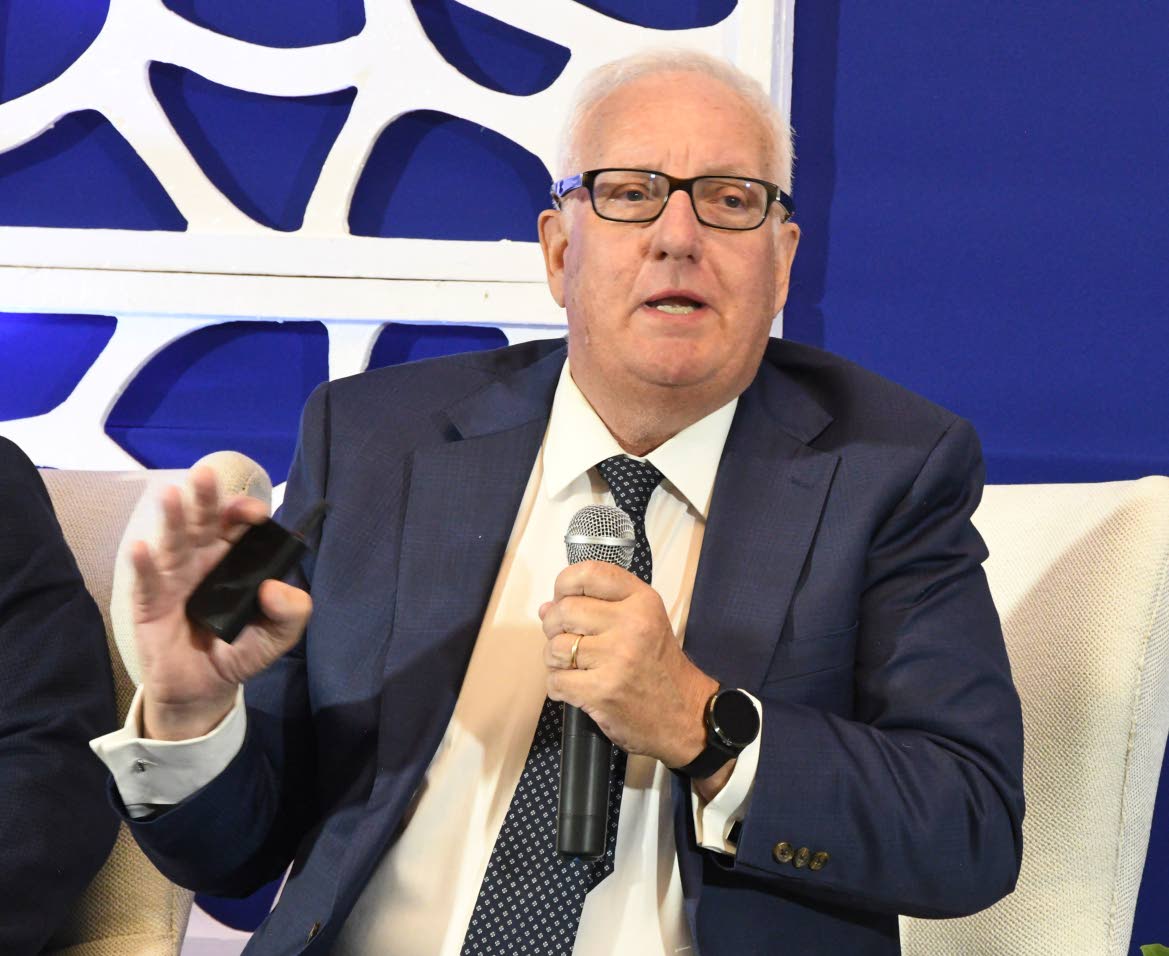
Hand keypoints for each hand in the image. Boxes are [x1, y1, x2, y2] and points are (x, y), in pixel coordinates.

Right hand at [132, 466, 311, 740]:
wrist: (205, 689)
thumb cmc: (239, 649)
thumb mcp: (277, 637)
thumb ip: (290, 614)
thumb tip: (276, 589)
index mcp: (235, 559)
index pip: (238, 525)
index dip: (244, 512)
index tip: (254, 514)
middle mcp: (203, 560)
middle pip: (203, 522)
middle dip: (205, 498)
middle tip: (205, 474)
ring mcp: (174, 578)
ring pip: (173, 542)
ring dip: (171, 518)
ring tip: (169, 495)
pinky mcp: (150, 603)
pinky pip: (147, 581)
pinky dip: (143, 564)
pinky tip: (140, 546)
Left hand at [540, 560, 717, 768]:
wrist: (686, 716)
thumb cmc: (659, 668)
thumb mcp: (643, 623)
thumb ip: (598, 608)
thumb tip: (546, 607)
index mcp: (642, 601)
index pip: (589, 573)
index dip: (565, 584)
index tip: (564, 598)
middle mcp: (631, 624)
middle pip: (564, 610)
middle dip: (554, 627)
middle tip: (567, 640)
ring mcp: (616, 658)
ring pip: (556, 647)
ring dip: (556, 660)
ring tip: (573, 667)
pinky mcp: (603, 691)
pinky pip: (556, 680)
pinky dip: (559, 686)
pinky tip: (576, 687)